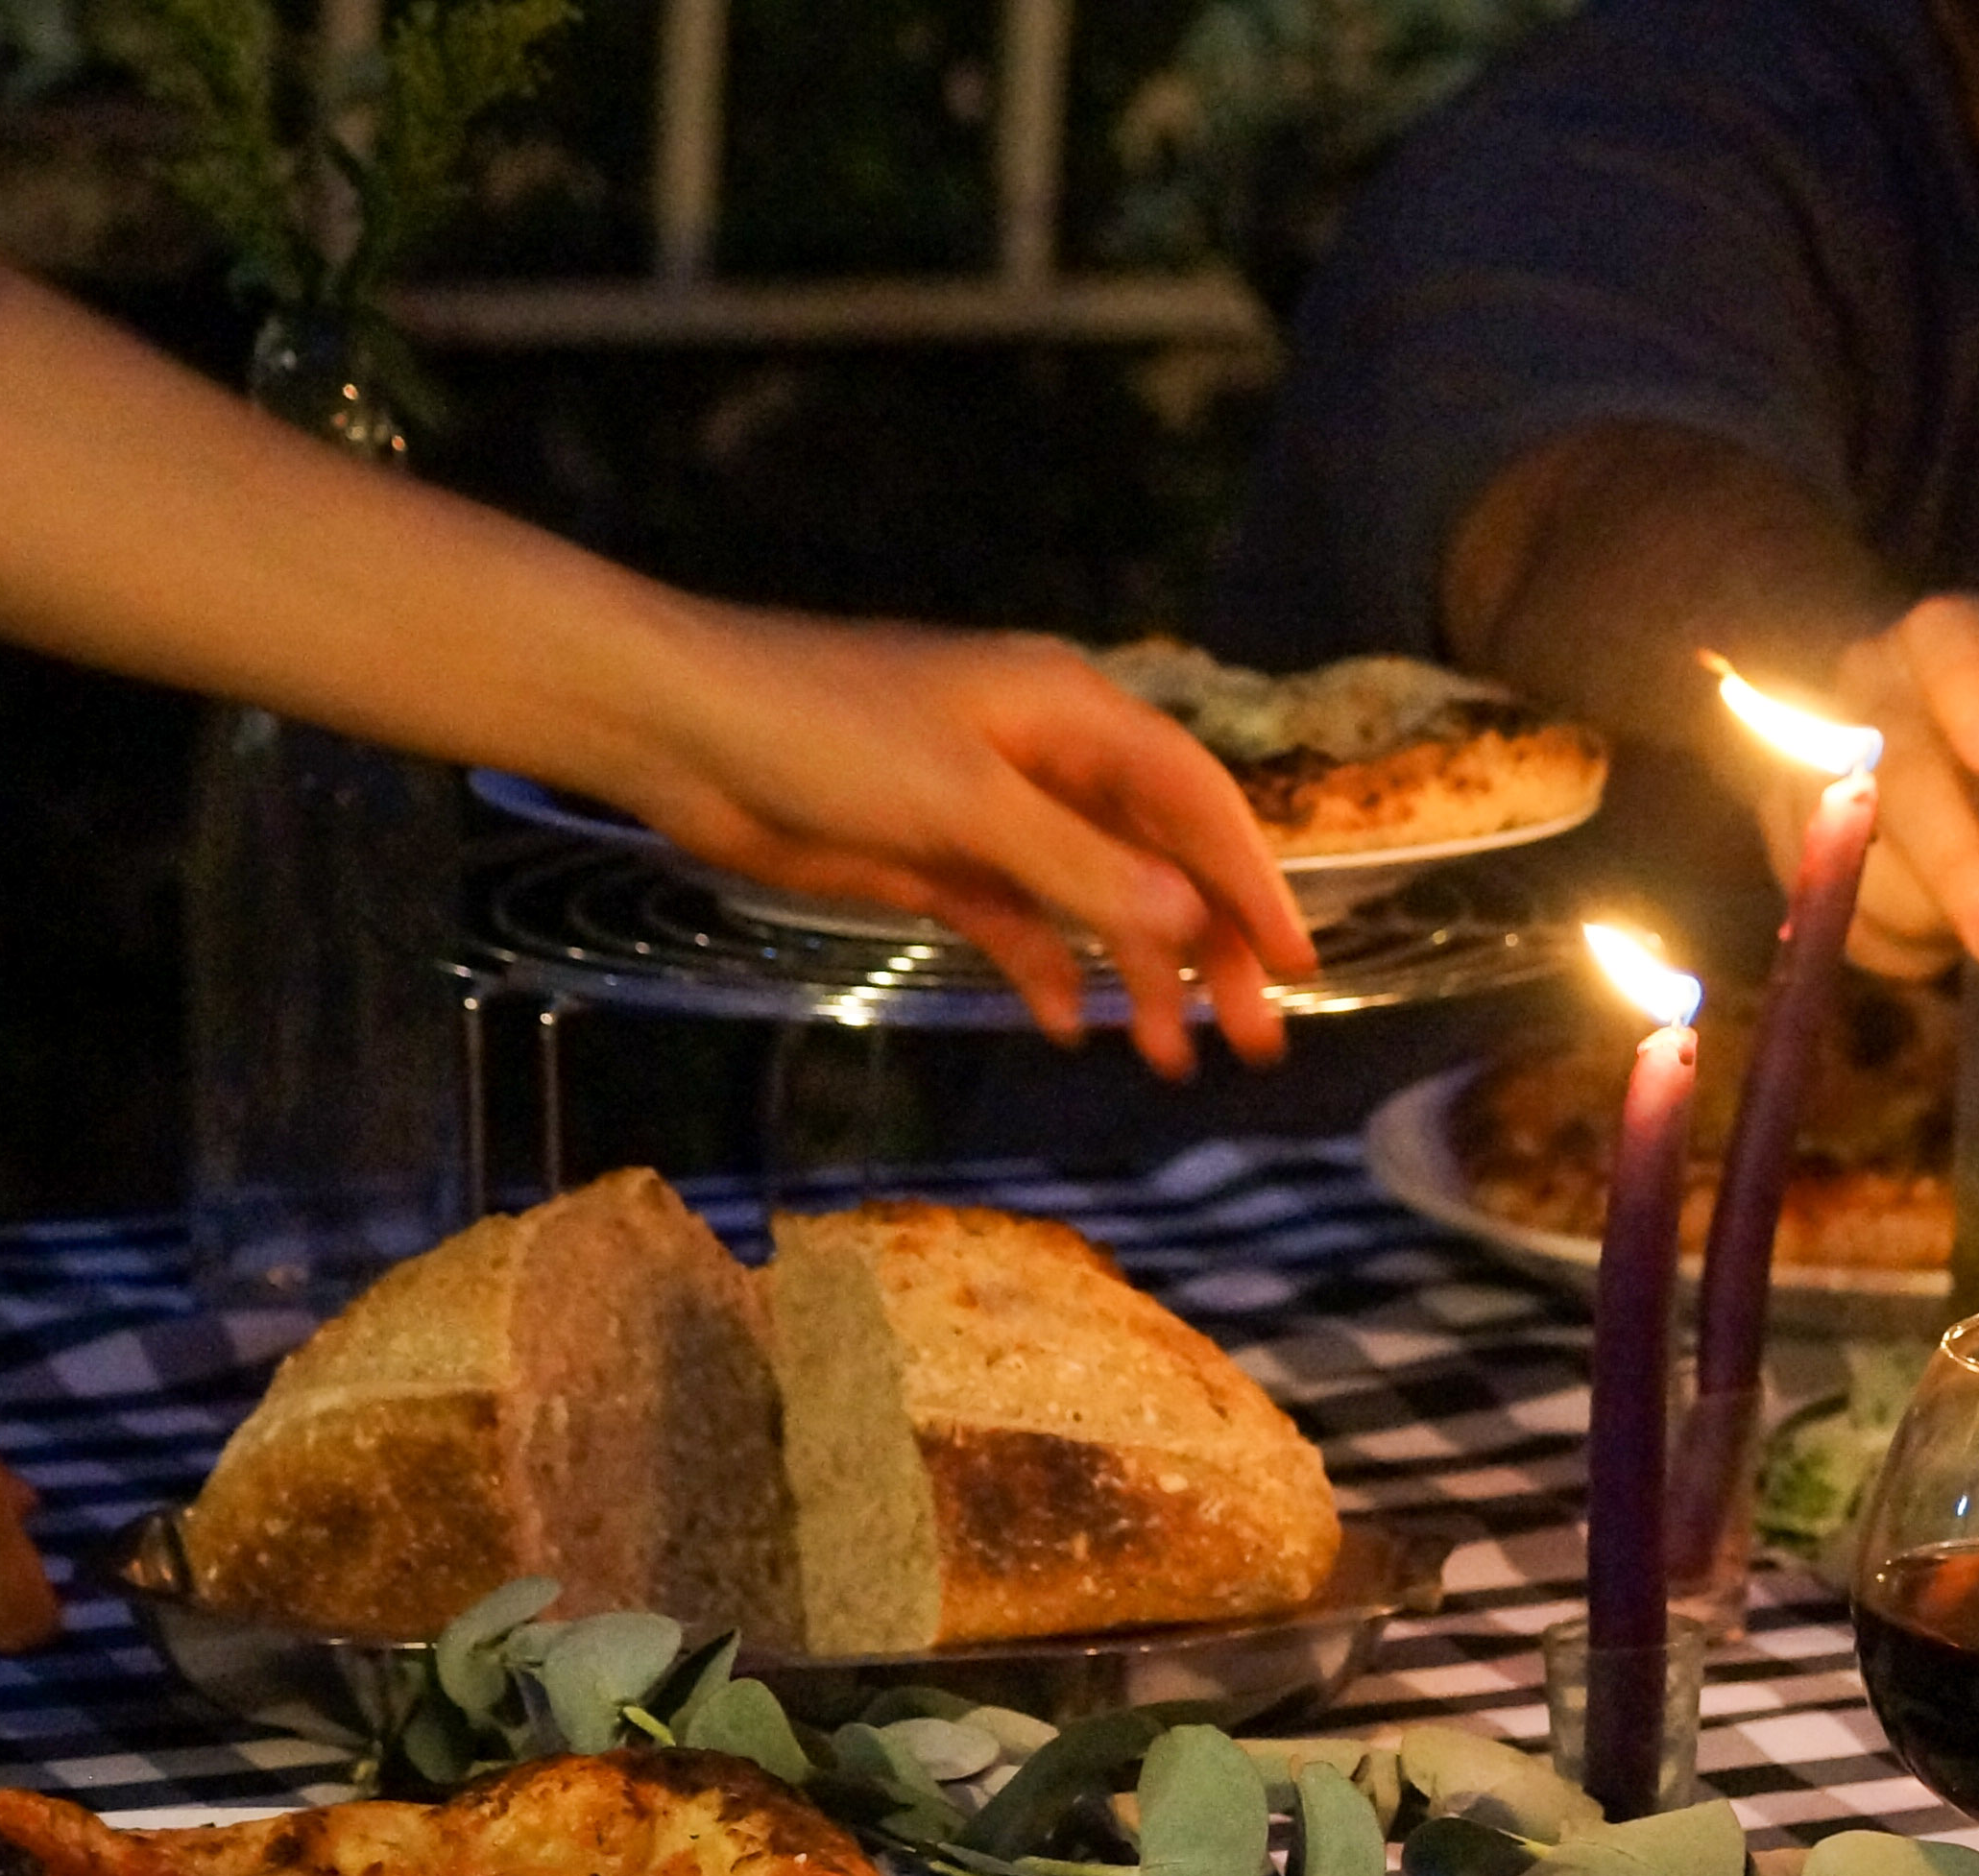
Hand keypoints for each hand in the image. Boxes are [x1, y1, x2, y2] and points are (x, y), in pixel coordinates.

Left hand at [616, 611, 1318, 1081]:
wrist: (679, 729)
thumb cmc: (821, 735)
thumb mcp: (963, 805)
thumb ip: (1080, 868)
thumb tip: (1188, 923)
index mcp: (1071, 713)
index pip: (1196, 801)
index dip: (1253, 882)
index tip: (1299, 968)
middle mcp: (1046, 757)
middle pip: (1158, 858)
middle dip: (1209, 949)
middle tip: (1250, 1043)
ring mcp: (992, 810)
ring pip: (1096, 900)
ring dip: (1136, 976)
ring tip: (1167, 1060)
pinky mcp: (936, 857)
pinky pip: (1021, 922)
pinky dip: (1049, 972)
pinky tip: (1072, 1028)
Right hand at [1757, 595, 1978, 977]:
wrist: (1872, 714)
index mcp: (1937, 641)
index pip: (1945, 648)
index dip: (1970, 696)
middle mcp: (1863, 692)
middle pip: (1895, 774)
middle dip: (1953, 862)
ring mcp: (1807, 761)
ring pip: (1851, 853)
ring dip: (1922, 916)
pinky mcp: (1780, 832)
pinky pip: (1829, 907)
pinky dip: (1889, 943)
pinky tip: (1935, 950)